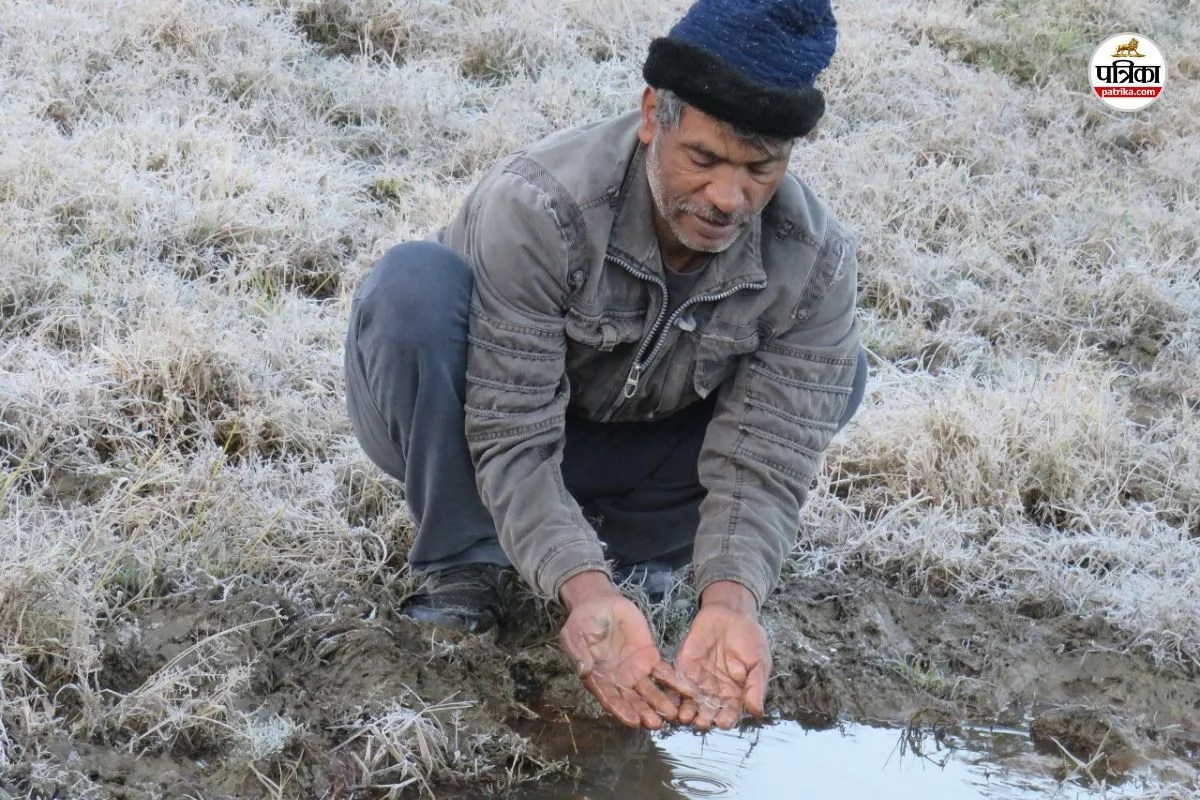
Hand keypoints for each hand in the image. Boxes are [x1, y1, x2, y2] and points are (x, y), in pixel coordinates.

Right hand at [558, 572, 696, 728]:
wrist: (599, 603)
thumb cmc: (582, 622)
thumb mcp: (574, 636)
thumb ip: (579, 654)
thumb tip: (583, 670)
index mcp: (599, 679)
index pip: (611, 699)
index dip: (622, 711)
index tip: (634, 721)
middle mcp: (619, 680)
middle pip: (633, 700)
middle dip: (645, 712)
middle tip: (657, 724)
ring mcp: (635, 670)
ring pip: (650, 691)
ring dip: (661, 703)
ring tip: (673, 714)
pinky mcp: (649, 657)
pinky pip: (663, 673)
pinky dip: (673, 683)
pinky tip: (685, 691)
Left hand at [675, 582, 770, 730]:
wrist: (731, 613)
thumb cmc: (750, 638)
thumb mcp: (759, 661)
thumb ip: (756, 686)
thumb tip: (756, 711)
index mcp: (735, 694)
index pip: (729, 713)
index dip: (726, 719)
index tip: (723, 722)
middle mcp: (714, 692)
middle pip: (707, 711)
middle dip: (704, 719)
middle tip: (700, 723)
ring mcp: (697, 680)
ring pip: (689, 701)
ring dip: (686, 710)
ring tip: (684, 716)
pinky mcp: (683, 667)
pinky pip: (676, 681)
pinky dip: (671, 689)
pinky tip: (670, 695)